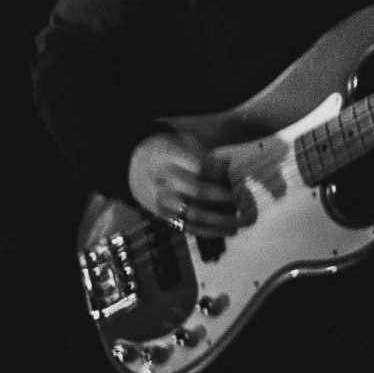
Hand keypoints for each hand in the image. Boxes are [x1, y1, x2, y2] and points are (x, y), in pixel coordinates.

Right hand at [126, 130, 253, 238]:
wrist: (131, 167)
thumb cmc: (165, 152)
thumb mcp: (179, 141)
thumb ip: (201, 152)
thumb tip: (228, 165)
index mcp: (165, 156)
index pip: (198, 165)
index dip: (219, 169)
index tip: (232, 168)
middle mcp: (162, 180)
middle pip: (198, 191)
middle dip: (225, 196)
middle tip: (241, 196)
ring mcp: (162, 201)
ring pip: (196, 214)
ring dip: (223, 220)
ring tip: (242, 219)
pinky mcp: (164, 216)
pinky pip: (189, 227)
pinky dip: (211, 231)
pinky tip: (228, 231)